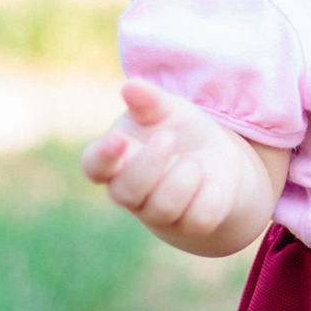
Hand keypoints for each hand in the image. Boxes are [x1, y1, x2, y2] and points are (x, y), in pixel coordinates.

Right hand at [80, 79, 278, 253]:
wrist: (216, 160)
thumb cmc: (179, 132)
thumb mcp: (167, 110)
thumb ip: (149, 101)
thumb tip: (131, 85)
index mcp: (116, 160)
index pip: (94, 166)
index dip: (103, 157)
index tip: (118, 140)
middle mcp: (130, 192)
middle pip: (126, 191)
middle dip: (150, 164)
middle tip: (170, 137)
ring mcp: (158, 212)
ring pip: (162, 208)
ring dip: (183, 178)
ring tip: (195, 160)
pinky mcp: (190, 224)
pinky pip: (198, 219)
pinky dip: (210, 195)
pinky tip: (211, 181)